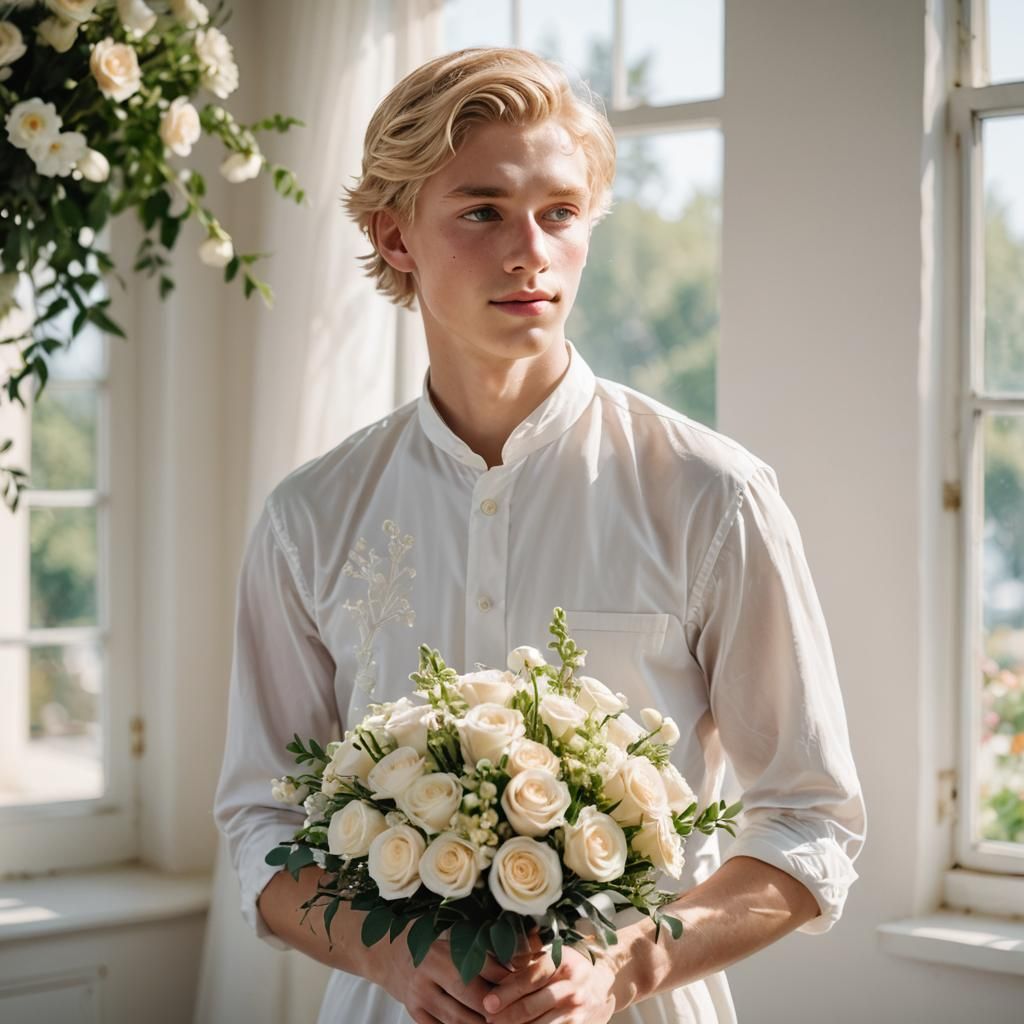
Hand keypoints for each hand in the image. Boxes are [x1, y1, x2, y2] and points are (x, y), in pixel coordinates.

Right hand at [374, 936, 509, 1023]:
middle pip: (470, 995)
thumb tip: (518, 952)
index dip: (505, 976)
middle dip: (494, 1007)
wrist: (386, 951)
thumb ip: (478, 942)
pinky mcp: (414, 1013)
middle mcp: (429, 970)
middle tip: (515, 1012)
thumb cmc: (426, 938)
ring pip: (456, 1019)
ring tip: (499, 1023)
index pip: (481, 964)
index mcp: (443, 946)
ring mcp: (420, 994)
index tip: (523, 982)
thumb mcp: (449, 931)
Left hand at [482, 945, 616, 1023]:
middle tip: (488, 1017)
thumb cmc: (566, 965)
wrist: (598, 984)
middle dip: (507, 1014)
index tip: (488, 1002)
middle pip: (533, 1004)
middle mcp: (572, 986)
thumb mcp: (551, 952)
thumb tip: (495, 958)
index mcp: (563, 962)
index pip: (532, 977)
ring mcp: (576, 1009)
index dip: (508, 991)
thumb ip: (527, 956)